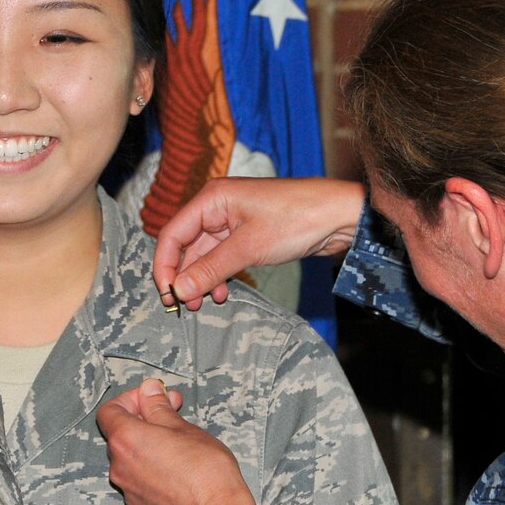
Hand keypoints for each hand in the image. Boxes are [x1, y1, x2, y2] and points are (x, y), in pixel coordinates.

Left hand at [95, 379, 257, 504]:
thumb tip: (149, 391)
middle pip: (120, 433)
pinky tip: (178, 464)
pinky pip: (140, 476)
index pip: (110, 411)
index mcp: (125, 440)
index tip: (154, 397)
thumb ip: (159, 407)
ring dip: (149, 442)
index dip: (131, 399)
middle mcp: (120, 465)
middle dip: (145, 418)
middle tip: (173, 411)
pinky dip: (153, 465)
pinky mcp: (141, 504)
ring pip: (132, 456)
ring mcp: (129, 488)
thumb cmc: (205, 471)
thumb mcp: (183, 428)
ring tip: (180, 439)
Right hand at [152, 177, 366, 310]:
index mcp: (212, 199)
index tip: (168, 294)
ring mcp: (232, 221)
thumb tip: (179, 290)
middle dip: (183, 276)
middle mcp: (217, 207)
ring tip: (205, 304)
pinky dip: (218, 276)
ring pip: (203, 255)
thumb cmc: (298, 217)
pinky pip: (222, 257)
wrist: (340, 215)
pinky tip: (223, 293)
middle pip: (185, 245)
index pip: (172, 234)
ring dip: (201, 280)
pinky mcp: (247, 234)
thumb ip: (211, 269)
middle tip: (185, 305)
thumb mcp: (249, 247)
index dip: (164, 266)